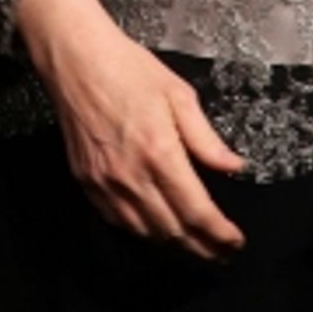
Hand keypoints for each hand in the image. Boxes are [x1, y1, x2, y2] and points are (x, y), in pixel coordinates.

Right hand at [14, 0, 245, 258]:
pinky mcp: (87, 182)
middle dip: (203, 248)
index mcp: (160, 152)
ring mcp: (105, 183)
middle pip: (173, 231)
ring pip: (146, 233)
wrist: (76, 58)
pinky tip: (157, 228)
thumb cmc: (129, 68)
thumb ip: (205, 138)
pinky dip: (143, 231)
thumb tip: (234, 167)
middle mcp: (132, 176)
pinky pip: (119, 221)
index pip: (197, 211)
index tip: (236, 241)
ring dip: (174, 244)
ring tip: (196, 245)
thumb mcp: (178, 93)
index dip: (220, 234)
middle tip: (223, 253)